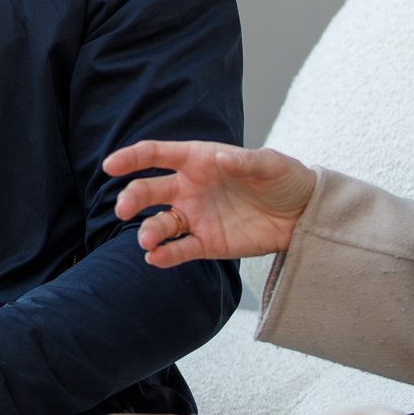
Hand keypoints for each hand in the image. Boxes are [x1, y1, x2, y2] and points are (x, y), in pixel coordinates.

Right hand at [104, 140, 317, 266]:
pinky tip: (155, 258)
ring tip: (146, 241)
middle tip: (122, 208)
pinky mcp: (207, 243)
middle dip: (132, 197)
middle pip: (149, 190)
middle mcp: (189, 188)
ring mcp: (196, 216)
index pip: (156, 155)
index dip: (131, 158)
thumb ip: (245, 161)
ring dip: (148, 231)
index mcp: (198, 159)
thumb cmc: (284, 178)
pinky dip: (166, 255)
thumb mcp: (270, 164)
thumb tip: (218, 159)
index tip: (110, 166)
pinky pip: (181, 249)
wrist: (303, 214)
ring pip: (160, 223)